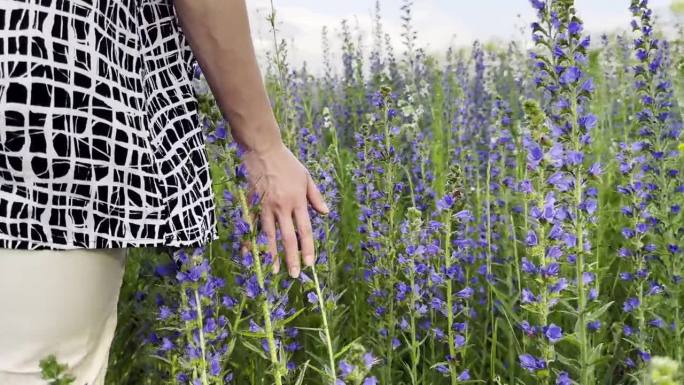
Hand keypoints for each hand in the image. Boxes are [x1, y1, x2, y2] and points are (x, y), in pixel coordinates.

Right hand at [242, 142, 328, 277]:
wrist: (263, 149)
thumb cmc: (287, 162)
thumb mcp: (306, 177)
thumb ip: (315, 197)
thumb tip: (325, 213)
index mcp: (297, 201)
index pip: (304, 230)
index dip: (307, 248)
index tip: (309, 263)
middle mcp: (282, 207)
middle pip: (288, 237)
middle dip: (291, 257)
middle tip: (293, 275)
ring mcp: (265, 206)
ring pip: (269, 235)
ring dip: (272, 255)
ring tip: (275, 270)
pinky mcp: (252, 204)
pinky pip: (252, 226)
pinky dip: (251, 240)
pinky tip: (250, 254)